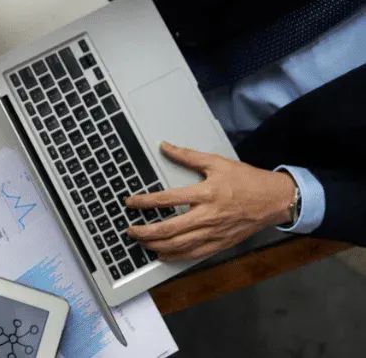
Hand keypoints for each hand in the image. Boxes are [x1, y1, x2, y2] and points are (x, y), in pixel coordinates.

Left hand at [125, 142, 295, 261]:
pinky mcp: (221, 244)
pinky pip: (194, 254)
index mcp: (206, 194)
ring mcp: (214, 233)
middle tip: (130, 230)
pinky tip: (163, 255)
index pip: (167, 199)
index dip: (145, 202)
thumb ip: (188, 155)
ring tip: (141, 242)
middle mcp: (208, 216)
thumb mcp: (217, 162)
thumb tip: (165, 146)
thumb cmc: (246, 180)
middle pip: (170, 229)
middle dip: (146, 232)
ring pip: (180, 245)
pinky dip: (176, 257)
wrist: (274, 200)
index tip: (131, 203)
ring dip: (156, 246)